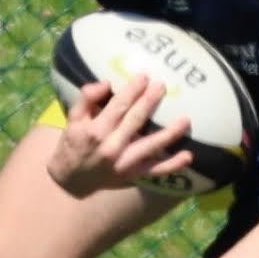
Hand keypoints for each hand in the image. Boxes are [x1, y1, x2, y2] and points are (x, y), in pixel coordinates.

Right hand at [49, 76, 194, 195]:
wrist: (71, 180)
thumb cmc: (73, 144)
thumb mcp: (72, 120)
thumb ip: (86, 99)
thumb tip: (105, 83)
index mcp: (96, 131)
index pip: (117, 107)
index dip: (132, 91)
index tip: (144, 77)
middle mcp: (111, 148)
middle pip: (135, 121)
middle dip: (150, 102)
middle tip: (162, 86)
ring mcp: (124, 164)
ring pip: (150, 146)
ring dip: (169, 133)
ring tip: (186, 120)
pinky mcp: (133, 175)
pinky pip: (156, 171)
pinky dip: (172, 165)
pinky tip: (188, 156)